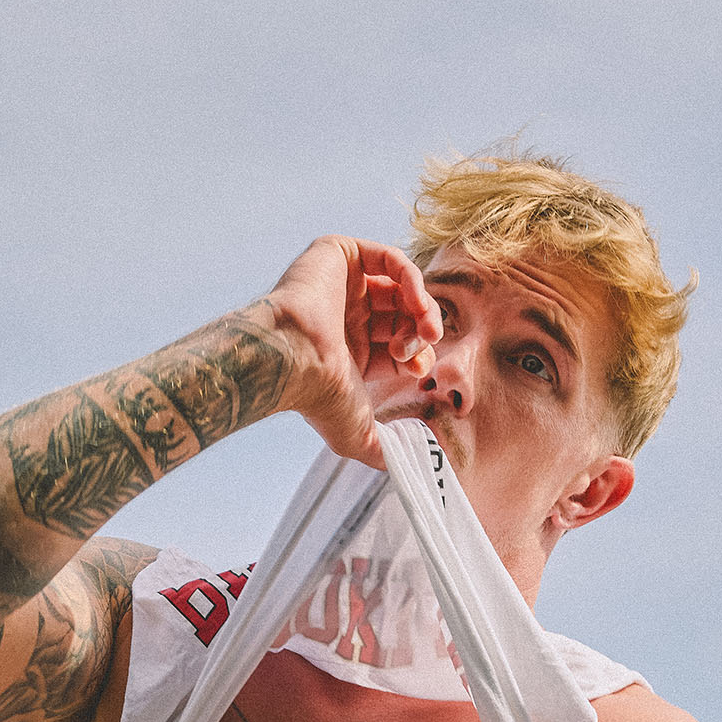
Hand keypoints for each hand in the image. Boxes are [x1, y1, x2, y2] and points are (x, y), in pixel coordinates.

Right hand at [265, 236, 442, 468]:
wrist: (293, 360)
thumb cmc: (318, 397)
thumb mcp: (359, 435)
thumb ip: (388, 452)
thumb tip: (420, 468)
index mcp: (349, 351)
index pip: (399, 345)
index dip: (417, 355)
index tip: (418, 370)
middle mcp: (346, 316)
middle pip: (403, 316)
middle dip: (421, 333)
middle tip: (424, 346)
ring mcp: (342, 284)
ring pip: (401, 287)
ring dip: (423, 307)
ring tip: (428, 328)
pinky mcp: (339, 254)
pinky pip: (390, 258)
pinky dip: (412, 279)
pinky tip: (416, 302)